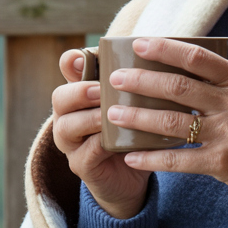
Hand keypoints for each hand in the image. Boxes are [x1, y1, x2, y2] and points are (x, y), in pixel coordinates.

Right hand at [51, 49, 150, 219]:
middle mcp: (70, 115)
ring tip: (108, 116)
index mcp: (83, 93)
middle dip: (79, 92)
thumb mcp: (138, 104)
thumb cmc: (136, 130)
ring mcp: (72, 142)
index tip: (82, 57)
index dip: (71, 61)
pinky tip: (116, 142)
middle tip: (101, 90)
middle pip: (60, 97)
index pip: (67, 69)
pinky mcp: (81, 166)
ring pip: (65, 126)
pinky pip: (84, 154)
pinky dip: (99, 145)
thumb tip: (167, 54)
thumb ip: (142, 83)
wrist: (134, 174)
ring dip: (89, 119)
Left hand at [106, 38, 227, 212]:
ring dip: (138, 116)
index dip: (165, 49)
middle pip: (177, 86)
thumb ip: (227, 81)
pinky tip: (132, 156)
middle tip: (115, 79)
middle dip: (141, 80)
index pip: (197, 58)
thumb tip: (186, 67)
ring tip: (114, 114)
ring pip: (171, 121)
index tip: (138, 44)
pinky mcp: (223, 163)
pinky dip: (152, 157)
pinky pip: (178, 159)